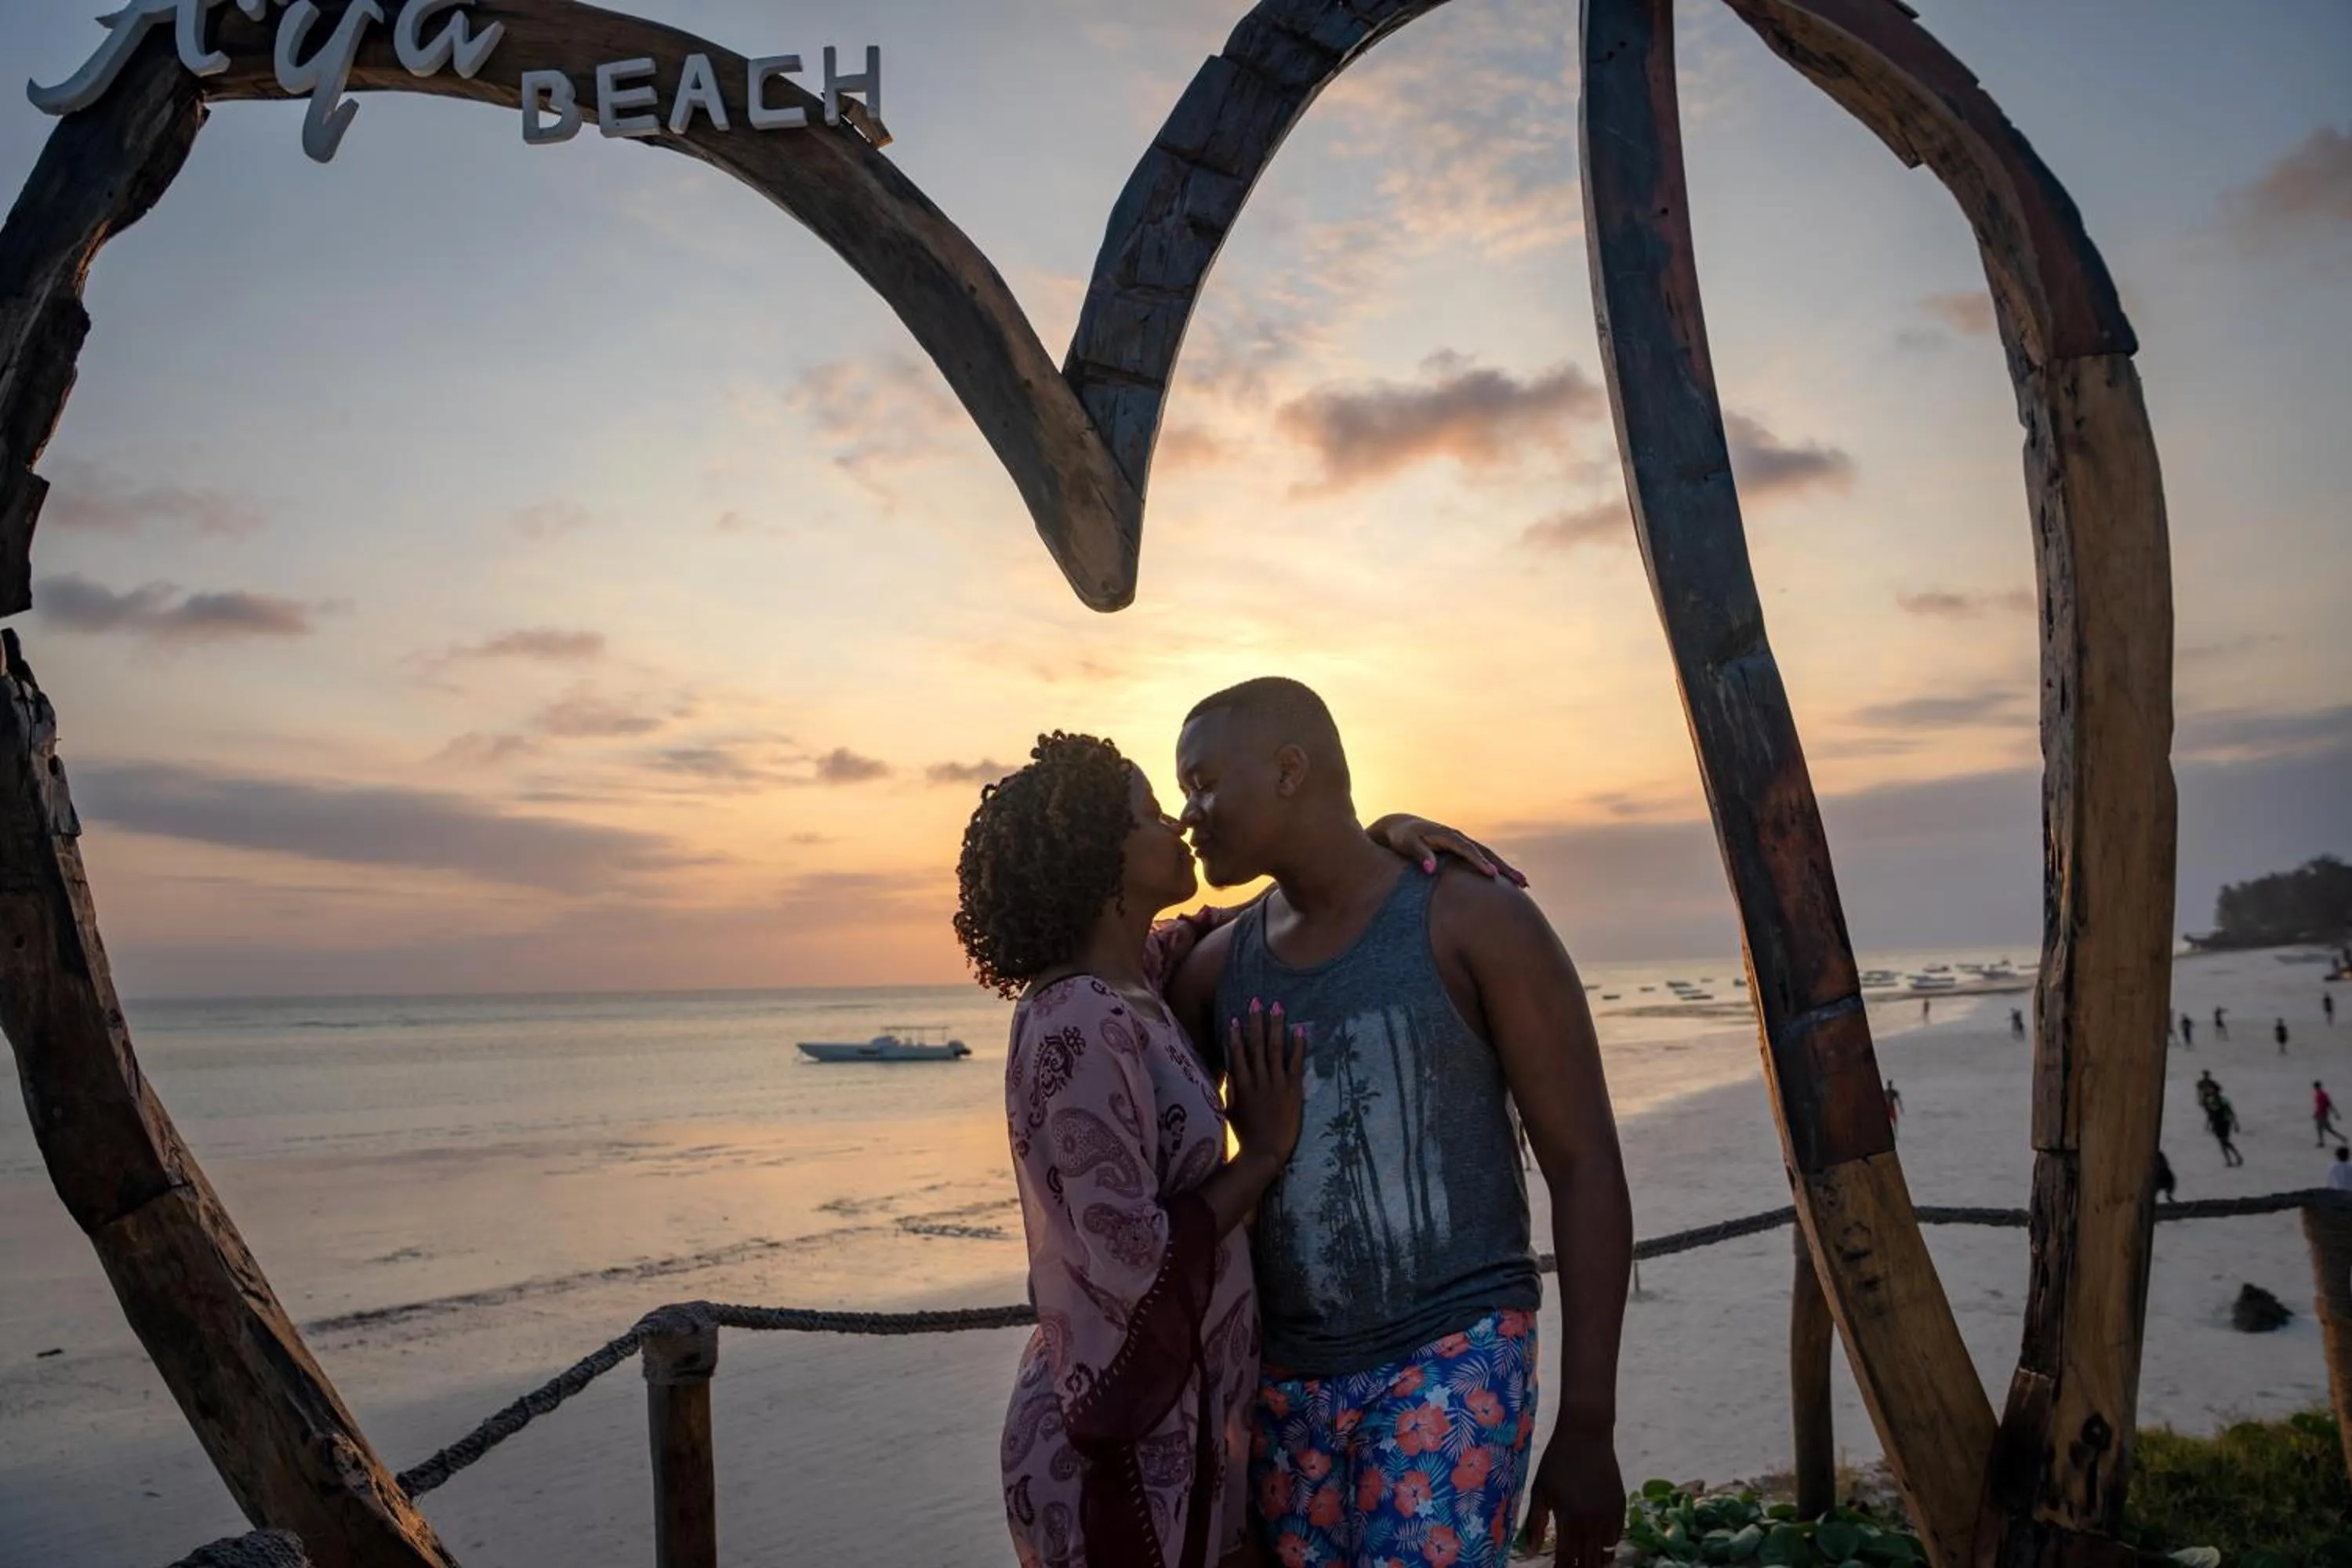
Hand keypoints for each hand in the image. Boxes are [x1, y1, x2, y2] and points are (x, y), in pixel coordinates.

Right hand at [1225, 999, 1303, 1168]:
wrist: (1265, 1152)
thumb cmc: (1247, 1134)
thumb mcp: (1231, 1111)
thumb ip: (1230, 1090)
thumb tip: (1228, 1072)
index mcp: (1242, 1086)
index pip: (1237, 1055)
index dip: (1236, 1036)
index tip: (1235, 1018)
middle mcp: (1258, 1081)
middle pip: (1256, 1046)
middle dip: (1256, 1022)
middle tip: (1256, 1001)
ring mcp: (1276, 1084)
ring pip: (1274, 1049)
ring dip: (1275, 1026)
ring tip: (1277, 1007)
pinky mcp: (1292, 1090)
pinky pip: (1295, 1063)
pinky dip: (1298, 1046)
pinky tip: (1300, 1030)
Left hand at [1365, 813, 1527, 886]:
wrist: (1401, 827)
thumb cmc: (1402, 838)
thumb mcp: (1407, 844)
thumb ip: (1419, 855)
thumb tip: (1430, 869)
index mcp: (1448, 836)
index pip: (1467, 850)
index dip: (1480, 863)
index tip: (1492, 876)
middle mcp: (1459, 838)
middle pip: (1486, 853)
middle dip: (1504, 867)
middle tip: (1521, 882)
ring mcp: (1463, 844)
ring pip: (1489, 856)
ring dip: (1506, 869)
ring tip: (1524, 884)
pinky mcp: (1462, 851)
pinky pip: (1483, 859)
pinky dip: (1497, 869)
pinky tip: (1509, 883)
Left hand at [1518, 1428, 1622, 1567]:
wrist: (1587, 1434)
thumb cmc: (1557, 1460)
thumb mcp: (1540, 1491)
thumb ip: (1535, 1524)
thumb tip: (1529, 1553)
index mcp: (1570, 1519)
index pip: (1567, 1559)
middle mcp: (1593, 1522)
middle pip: (1589, 1560)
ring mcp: (1610, 1514)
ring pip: (1607, 1552)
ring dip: (1597, 1561)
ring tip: (1588, 1564)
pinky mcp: (1621, 1505)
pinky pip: (1618, 1535)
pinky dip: (1610, 1545)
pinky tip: (1602, 1548)